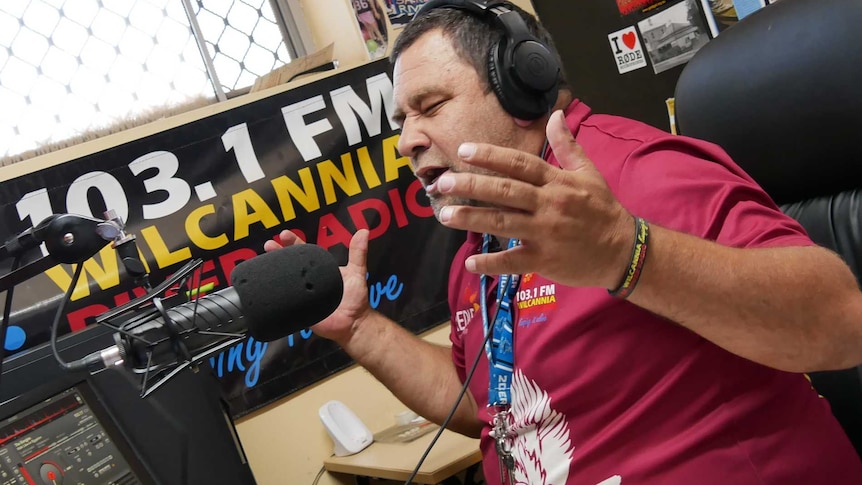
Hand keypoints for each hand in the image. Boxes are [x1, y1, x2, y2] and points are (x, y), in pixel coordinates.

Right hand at [263, 229, 372, 344]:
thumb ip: (358, 253)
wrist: (354, 323)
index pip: (303, 253)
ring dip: (273, 274)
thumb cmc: (355, 299)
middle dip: (277, 255)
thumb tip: (363, 231)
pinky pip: (286, 304)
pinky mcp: (299, 311)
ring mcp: (301, 296)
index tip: (283, 235)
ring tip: (264, 264)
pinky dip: (278, 297)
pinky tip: (267, 289)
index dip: (293, 243)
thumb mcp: (357, 272)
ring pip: (284, 283)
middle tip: (268, 245)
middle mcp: (307, 281)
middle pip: (289, 265)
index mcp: (318, 270)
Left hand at [433, 110, 632, 288]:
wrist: (623, 250)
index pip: (519, 164)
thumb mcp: (589, 172)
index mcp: (557, 181)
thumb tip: (556, 114)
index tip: (464, 151)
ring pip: (503, 223)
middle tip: (442, 183)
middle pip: (505, 191)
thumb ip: (567, 145)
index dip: (490, 156)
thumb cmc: (603, 210)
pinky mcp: (545, 259)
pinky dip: (492, 263)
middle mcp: (549, 204)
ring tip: (446, 215)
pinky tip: (471, 262)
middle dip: (471, 185)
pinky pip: (514, 261)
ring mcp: (546, 233)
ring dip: (472, 219)